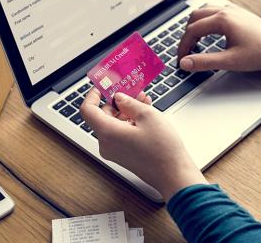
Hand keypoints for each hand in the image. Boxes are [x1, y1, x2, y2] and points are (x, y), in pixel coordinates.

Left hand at [80, 89, 207, 200]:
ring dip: (125, 110)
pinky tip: (144, 114)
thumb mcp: (148, 115)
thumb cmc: (162, 148)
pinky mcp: (122, 155)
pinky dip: (129, 121)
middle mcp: (106, 143)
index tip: (102, 86)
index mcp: (108, 132)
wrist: (173, 174)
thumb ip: (129, 103)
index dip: (93, 95)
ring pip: (113, 124)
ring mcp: (114, 151)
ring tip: (143, 101)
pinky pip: (119, 133)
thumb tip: (119, 97)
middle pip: (102, 116)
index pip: (87, 110)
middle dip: (116, 101)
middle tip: (130, 90)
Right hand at [177, 5, 260, 71]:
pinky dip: (206, 21)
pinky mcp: (238, 13)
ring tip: (194, 43)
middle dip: (187, 35)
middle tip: (186, 51)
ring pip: (204, 12)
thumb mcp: (230, 61)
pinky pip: (215, 11)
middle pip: (195, 17)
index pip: (192, 30)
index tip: (181, 59)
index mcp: (222, 20)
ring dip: (195, 26)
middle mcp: (226, 10)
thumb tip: (185, 63)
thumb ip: (204, 62)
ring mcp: (233, 10)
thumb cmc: (260, 53)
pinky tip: (210, 34)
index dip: (183, 46)